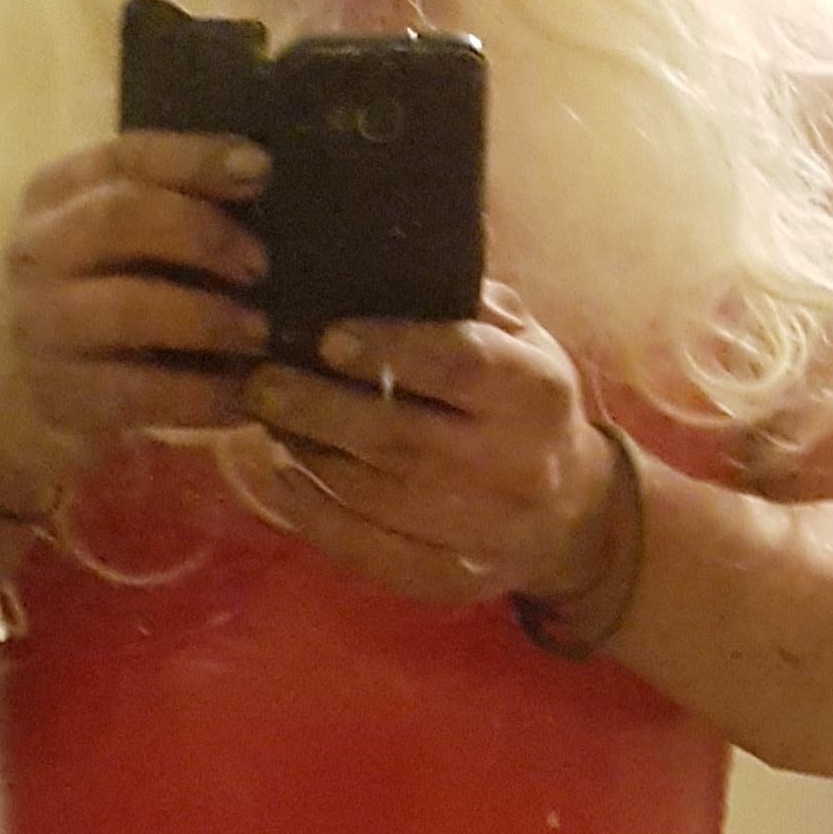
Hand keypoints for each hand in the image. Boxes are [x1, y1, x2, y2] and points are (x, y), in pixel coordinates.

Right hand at [0, 132, 274, 512]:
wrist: (2, 402)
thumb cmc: (77, 307)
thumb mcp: (97, 246)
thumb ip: (158, 212)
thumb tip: (259, 191)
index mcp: (53, 196)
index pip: (125, 158)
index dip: (195, 158)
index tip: (260, 171)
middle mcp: (37, 251)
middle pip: (119, 218)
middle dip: (201, 234)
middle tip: (258, 266)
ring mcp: (42, 327)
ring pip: (128, 307)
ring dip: (206, 318)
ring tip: (257, 333)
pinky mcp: (60, 398)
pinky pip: (140, 392)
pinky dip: (201, 395)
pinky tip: (242, 396)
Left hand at [237, 287, 617, 608]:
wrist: (568, 516)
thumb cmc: (522, 407)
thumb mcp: (520, 341)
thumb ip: (465, 302)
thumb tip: (385, 251)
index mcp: (538, 394)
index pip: (460, 365)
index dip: (389, 348)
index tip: (328, 337)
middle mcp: (519, 468)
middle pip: (403, 439)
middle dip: (322, 408)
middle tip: (265, 380)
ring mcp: (485, 535)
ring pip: (378, 497)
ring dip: (312, 457)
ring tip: (270, 420)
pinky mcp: (448, 582)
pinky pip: (369, 552)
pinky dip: (315, 515)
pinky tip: (282, 478)